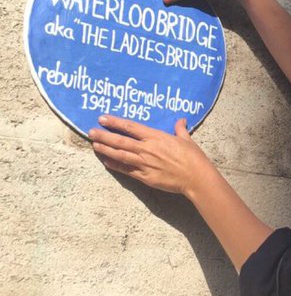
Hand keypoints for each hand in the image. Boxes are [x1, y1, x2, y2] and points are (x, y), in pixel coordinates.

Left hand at [89, 115, 212, 196]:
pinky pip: (125, 170)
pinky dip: (114, 165)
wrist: (195, 176)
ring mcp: (143, 163)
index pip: (131, 127)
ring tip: (94, 145)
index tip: (103, 118)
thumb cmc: (192, 156)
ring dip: (105, 150)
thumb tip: (180, 121)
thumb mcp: (186, 139)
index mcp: (156, 137)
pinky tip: (106, 162)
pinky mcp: (144, 177)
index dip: (115, 122)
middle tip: (91, 132)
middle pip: (120, 141)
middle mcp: (146, 149)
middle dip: (104, 136)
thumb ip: (180, 129)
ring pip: (119, 155)